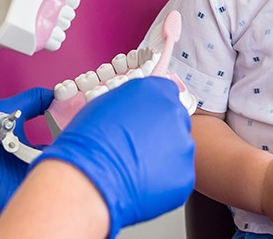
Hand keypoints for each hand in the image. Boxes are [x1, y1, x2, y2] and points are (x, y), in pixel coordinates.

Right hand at [30, 77, 194, 237]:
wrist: (89, 179)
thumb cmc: (88, 142)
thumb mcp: (106, 104)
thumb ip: (130, 103)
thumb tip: (133, 110)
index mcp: (155, 90)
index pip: (166, 93)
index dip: (155, 110)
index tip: (149, 120)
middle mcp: (173, 112)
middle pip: (176, 120)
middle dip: (161, 133)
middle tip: (140, 148)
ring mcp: (182, 143)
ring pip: (178, 150)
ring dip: (163, 157)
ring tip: (137, 168)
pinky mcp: (184, 173)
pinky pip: (178, 176)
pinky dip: (164, 181)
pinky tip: (142, 183)